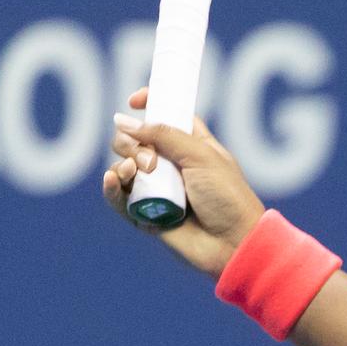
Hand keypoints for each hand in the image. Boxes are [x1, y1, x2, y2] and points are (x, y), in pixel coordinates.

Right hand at [102, 87, 266, 277]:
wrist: (234, 244)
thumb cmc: (228, 198)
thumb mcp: (201, 155)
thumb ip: (163, 134)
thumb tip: (121, 121)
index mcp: (192, 145)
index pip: (165, 117)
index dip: (149, 105)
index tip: (133, 102)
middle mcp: (173, 165)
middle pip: (135, 140)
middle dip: (132, 144)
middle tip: (151, 161)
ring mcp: (159, 190)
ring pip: (124, 167)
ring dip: (123, 165)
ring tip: (135, 173)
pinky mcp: (147, 215)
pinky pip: (120, 198)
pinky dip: (112, 187)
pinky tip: (112, 180)